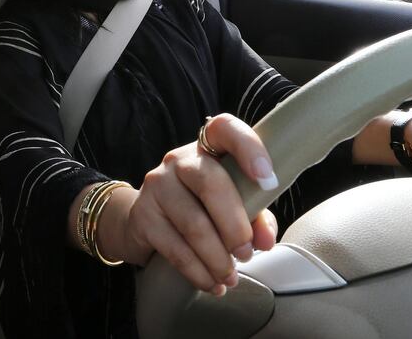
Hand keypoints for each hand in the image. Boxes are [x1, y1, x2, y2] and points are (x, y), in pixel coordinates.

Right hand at [96, 113, 277, 295]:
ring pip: (193, 223)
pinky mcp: (143, 215)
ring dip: (217, 257)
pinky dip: (197, 271)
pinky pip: (175, 247)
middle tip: (247, 253)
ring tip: (230, 276)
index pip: (224, 129)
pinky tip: (210, 283)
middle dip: (234, 225)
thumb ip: (254, 214)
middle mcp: (179, 160)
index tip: (268, 181)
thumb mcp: (230, 203)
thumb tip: (266, 240)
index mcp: (207, 147)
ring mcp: (157, 185)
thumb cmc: (199, 207)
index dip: (248, 148)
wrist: (145, 222)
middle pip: (210, 183)